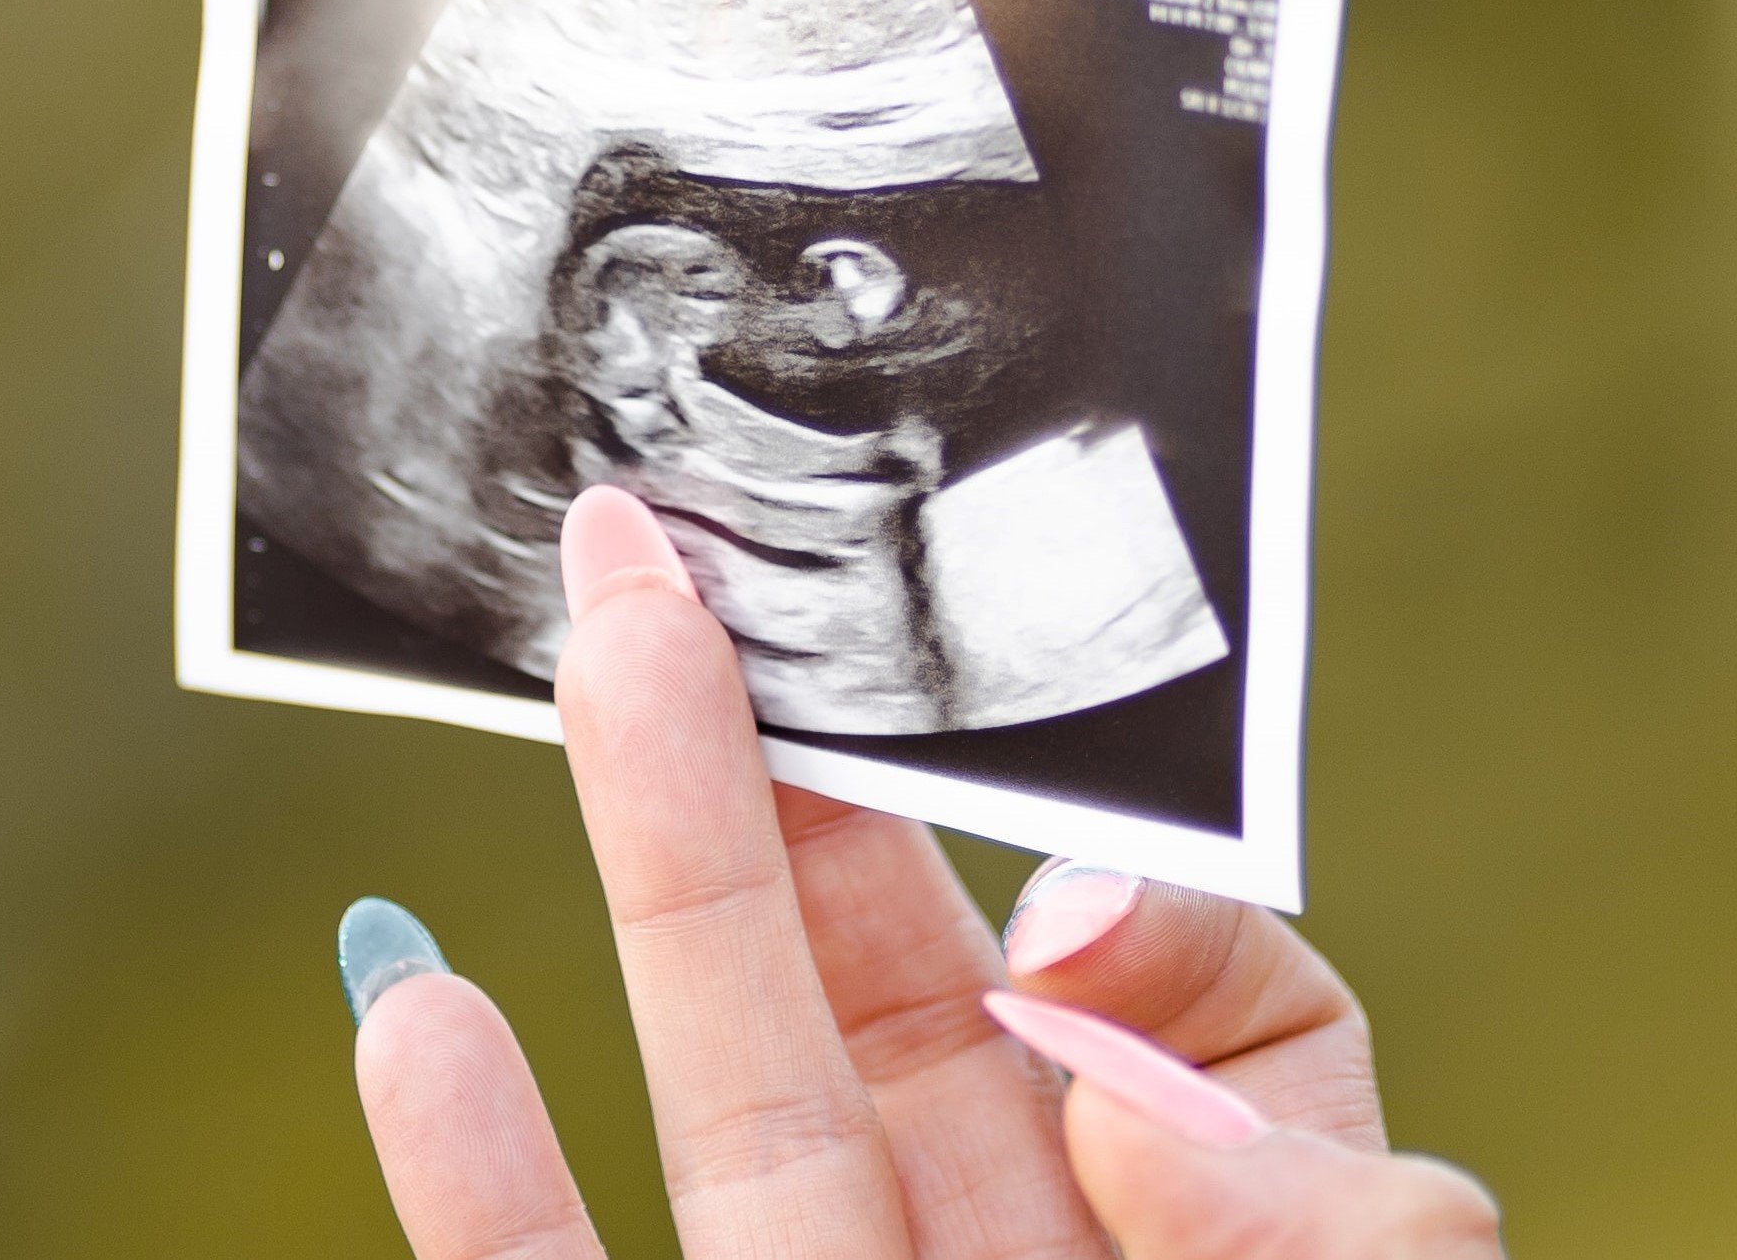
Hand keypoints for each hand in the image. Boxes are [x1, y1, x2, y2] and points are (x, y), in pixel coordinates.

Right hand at [340, 484, 1503, 1258]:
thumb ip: (1326, 1202)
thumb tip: (1094, 1024)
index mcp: (1192, 1236)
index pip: (1168, 1004)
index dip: (1122, 901)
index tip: (1068, 915)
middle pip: (885, 984)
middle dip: (801, 765)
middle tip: (708, 545)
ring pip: (719, 1095)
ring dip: (641, 875)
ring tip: (575, 651)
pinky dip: (471, 1182)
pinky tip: (411, 1003)